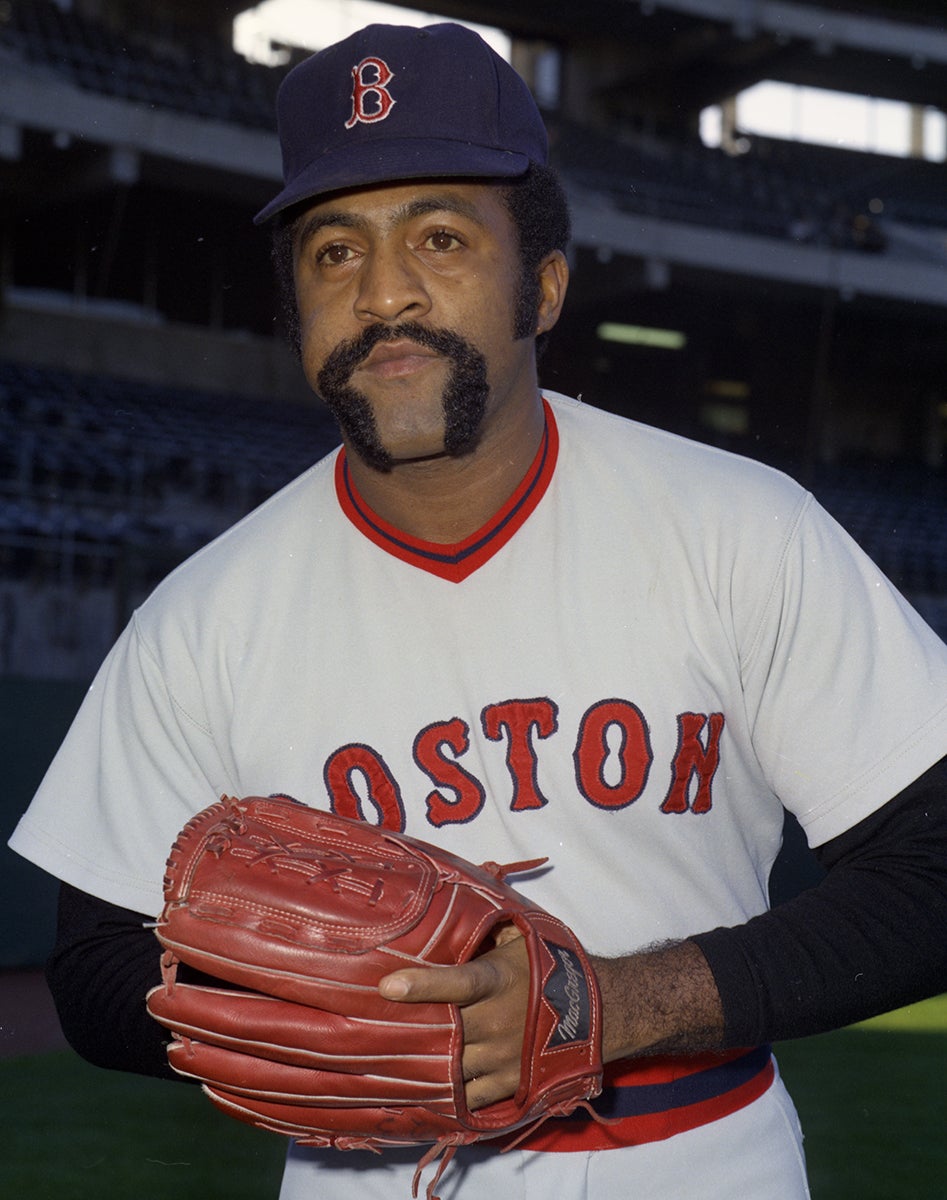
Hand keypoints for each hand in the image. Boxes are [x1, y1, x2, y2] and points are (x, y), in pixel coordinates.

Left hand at [379, 923, 528, 1110]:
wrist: (595, 1010)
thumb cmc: (546, 967)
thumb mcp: (517, 940)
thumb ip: (481, 937)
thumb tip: (443, 920)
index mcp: (497, 980)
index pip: (456, 982)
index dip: (421, 985)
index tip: (386, 986)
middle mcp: (497, 1020)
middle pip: (442, 1033)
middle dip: (407, 1033)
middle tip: (366, 1033)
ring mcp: (503, 1057)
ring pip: (449, 1069)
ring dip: (421, 1066)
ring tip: (383, 1065)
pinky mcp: (510, 1084)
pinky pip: (468, 1098)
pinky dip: (445, 1095)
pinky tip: (423, 1090)